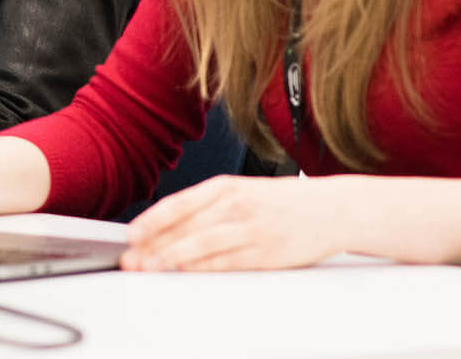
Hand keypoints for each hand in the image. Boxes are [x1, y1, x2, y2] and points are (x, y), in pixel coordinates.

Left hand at [121, 175, 353, 272]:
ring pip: (201, 245)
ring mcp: (250, 230)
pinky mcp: (265, 253)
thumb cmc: (281, 201)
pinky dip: (203, 269)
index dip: (151, 221)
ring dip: (171, 258)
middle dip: (153, 245)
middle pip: (184, 228)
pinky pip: (227, 262)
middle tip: (131, 259)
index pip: (178, 205)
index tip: (130, 235)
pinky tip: (186, 274)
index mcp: (224, 187)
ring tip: (150, 268)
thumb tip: (166, 226)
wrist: (330, 208)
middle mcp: (234, 205)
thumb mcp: (240, 191)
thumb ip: (206, 207)